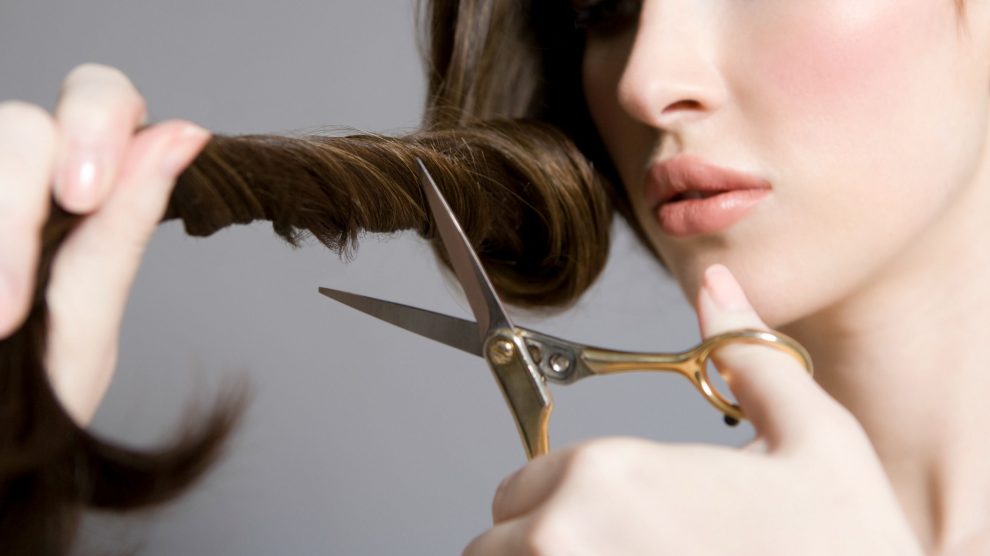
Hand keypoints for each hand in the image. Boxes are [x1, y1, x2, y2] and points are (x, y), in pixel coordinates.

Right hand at [0, 63, 209, 424]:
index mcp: (79, 198)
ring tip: (2, 321)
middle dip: (24, 188)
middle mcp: (18, 187)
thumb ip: (120, 232)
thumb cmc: (30, 406)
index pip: (102, 102)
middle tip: (21, 285)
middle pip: (25, 122)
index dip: (98, 124)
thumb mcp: (82, 325)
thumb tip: (184, 133)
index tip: (86, 197)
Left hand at [463, 264, 922, 554]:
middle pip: (500, 539)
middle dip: (547, 541)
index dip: (561, 501)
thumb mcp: (817, 440)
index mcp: (609, 475)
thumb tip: (717, 286)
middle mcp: (564, 536)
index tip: (606, 520)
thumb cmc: (846, 550)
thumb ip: (749, 357)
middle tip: (625, 548)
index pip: (520, 485)